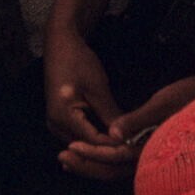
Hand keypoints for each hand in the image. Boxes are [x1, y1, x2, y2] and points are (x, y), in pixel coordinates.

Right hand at [44, 27, 135, 182]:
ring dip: (104, 144)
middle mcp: (55, 125)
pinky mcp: (61, 121)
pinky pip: (81, 135)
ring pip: (84, 144)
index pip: (93, 142)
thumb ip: (110, 114)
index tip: (139, 146)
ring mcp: (55, 124)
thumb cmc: (78, 61)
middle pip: (87, 147)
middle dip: (111, 149)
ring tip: (130, 144)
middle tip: (137, 149)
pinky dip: (98, 136)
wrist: (60, 46)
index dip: (116, 146)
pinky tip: (117, 135)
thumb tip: (126, 136)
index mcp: (62, 116)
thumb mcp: (98, 87)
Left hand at [55, 70, 194, 182]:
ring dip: (95, 163)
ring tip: (71, 156)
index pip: (117, 159)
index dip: (92, 154)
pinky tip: (97, 149)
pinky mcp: (158, 151)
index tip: (70, 146)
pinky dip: (109, 157)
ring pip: (121, 169)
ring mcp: (158, 158)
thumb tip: (112, 133)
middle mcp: (157, 161)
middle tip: (62, 157)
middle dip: (88, 165)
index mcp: (158, 151)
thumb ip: (139, 120)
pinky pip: (129, 161)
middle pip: (116, 173)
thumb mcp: (166, 102)